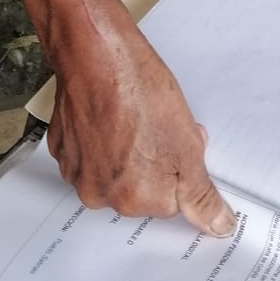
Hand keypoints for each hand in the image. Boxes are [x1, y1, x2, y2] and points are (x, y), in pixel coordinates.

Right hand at [45, 10, 235, 236]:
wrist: (96, 53)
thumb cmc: (140, 92)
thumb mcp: (187, 144)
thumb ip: (201, 194)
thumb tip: (219, 227)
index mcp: (135, 199)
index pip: (171, 201)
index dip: (180, 166)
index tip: (176, 142)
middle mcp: (100, 194)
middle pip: (140, 190)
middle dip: (153, 163)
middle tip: (157, 126)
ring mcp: (75, 171)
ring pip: (114, 172)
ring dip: (125, 151)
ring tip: (130, 116)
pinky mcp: (60, 147)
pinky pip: (89, 154)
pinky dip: (100, 139)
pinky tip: (108, 113)